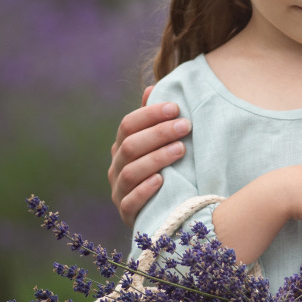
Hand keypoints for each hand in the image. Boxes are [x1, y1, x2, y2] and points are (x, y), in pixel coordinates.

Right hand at [107, 87, 190, 224]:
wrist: (162, 212)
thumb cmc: (164, 169)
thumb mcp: (159, 145)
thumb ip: (154, 120)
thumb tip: (152, 88)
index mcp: (121, 146)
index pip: (128, 124)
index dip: (150, 114)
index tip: (175, 107)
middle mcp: (116, 167)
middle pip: (130, 145)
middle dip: (158, 133)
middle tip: (185, 126)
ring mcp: (119, 191)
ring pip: (131, 172)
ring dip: (156, 158)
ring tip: (181, 150)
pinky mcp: (126, 214)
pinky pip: (130, 202)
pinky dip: (145, 190)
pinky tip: (162, 180)